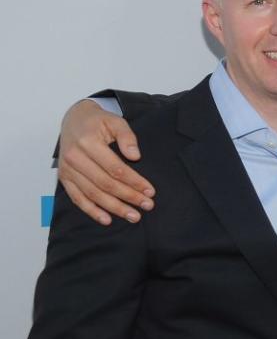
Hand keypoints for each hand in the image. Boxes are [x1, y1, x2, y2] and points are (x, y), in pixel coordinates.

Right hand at [58, 100, 154, 224]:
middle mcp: (75, 157)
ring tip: (133, 216)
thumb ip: (127, 136)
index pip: (115, 168)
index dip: (134, 182)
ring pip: (93, 194)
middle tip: (147, 206)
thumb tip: (135, 156)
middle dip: (128, 197)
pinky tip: (107, 219)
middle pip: (105, 184)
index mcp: (88, 142)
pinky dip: (91, 211)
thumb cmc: (97, 122)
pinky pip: (77, 198)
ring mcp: (67, 169)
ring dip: (114, 208)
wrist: (73, 119)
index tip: (150, 191)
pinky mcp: (64, 178)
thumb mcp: (115, 121)